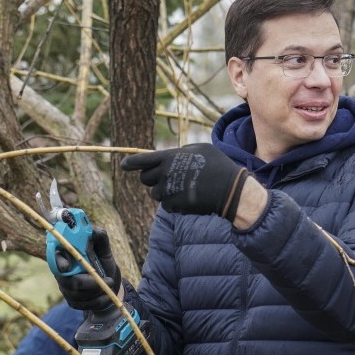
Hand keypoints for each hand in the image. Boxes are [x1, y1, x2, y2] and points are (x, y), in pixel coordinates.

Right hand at [55, 227, 120, 310]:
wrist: (110, 283)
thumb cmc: (103, 263)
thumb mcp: (105, 251)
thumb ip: (101, 240)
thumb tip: (95, 231)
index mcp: (66, 256)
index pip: (55, 258)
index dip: (59, 262)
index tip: (67, 266)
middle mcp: (62, 272)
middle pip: (68, 281)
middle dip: (89, 282)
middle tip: (108, 280)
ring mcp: (66, 288)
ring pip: (77, 294)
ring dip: (97, 291)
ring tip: (111, 284)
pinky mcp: (72, 301)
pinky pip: (83, 304)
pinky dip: (99, 301)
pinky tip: (107, 295)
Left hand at [121, 143, 248, 219]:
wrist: (230, 190)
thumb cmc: (218, 165)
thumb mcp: (200, 148)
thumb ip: (180, 151)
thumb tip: (170, 155)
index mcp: (169, 157)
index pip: (141, 160)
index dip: (130, 164)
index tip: (124, 166)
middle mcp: (164, 174)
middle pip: (145, 178)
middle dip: (151, 178)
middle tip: (166, 177)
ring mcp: (168, 191)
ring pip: (155, 193)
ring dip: (164, 191)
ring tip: (183, 187)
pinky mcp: (173, 206)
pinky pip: (166, 204)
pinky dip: (174, 202)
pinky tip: (189, 197)